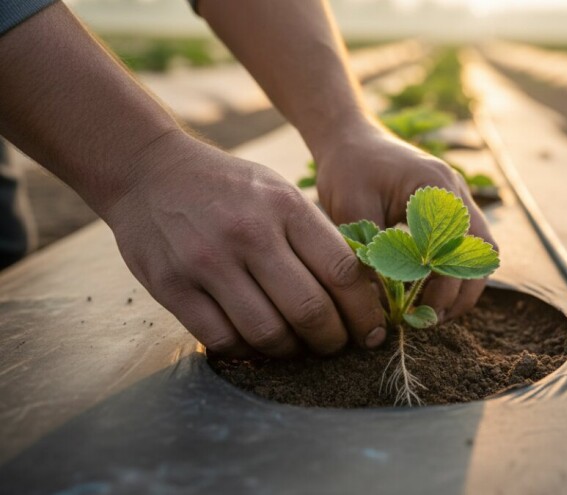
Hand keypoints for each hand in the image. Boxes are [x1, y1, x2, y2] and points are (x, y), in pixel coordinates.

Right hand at [102, 135, 385, 357]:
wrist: (148, 171)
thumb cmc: (230, 188)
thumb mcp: (280, 194)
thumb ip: (316, 238)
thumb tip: (361, 294)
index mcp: (286, 207)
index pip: (342, 272)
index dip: (364, 311)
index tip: (371, 330)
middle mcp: (249, 234)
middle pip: (310, 310)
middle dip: (333, 340)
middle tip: (337, 346)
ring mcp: (208, 262)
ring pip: (268, 333)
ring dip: (292, 352)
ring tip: (299, 347)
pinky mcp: (172, 287)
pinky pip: (222, 340)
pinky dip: (247, 352)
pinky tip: (257, 344)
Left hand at [314, 123, 496, 321]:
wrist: (349, 137)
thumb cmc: (347, 168)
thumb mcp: (351, 209)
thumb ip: (370, 251)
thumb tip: (384, 302)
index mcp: (437, 187)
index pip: (458, 248)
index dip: (444, 286)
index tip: (419, 313)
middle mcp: (456, 192)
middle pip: (482, 252)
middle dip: (462, 292)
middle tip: (432, 320)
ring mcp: (457, 199)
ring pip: (479, 251)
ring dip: (462, 284)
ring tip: (434, 313)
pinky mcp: (447, 209)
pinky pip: (464, 246)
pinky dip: (454, 272)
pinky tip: (429, 292)